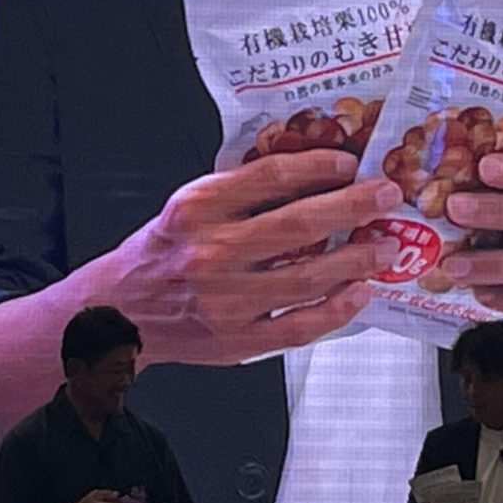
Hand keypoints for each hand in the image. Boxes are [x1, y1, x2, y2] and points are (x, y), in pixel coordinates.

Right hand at [84, 150, 402, 366]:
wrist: (117, 313)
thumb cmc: (160, 255)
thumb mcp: (187, 207)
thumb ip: (238, 191)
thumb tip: (307, 172)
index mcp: (195, 209)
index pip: (267, 177)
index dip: (316, 166)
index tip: (348, 162)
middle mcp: (210, 253)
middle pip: (297, 224)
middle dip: (352, 207)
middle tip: (385, 195)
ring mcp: (225, 300)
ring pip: (307, 277)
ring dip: (356, 259)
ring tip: (384, 245)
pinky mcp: (237, 339)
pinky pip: (299, 325)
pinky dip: (337, 309)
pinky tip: (360, 292)